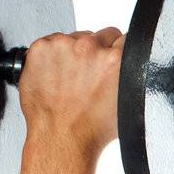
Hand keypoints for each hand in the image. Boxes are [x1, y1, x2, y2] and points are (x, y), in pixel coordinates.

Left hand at [19, 28, 124, 156]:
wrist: (61, 138)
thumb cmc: (93, 128)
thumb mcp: (128, 102)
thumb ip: (131, 76)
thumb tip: (133, 64)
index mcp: (116, 60)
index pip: (124, 38)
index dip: (118, 52)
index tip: (111, 63)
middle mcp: (90, 48)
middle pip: (99, 35)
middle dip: (96, 52)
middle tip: (88, 76)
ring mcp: (63, 46)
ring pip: (74, 38)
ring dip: (73, 53)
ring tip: (69, 80)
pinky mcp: (40, 48)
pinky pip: (50, 43)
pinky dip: (51, 57)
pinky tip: (54, 77)